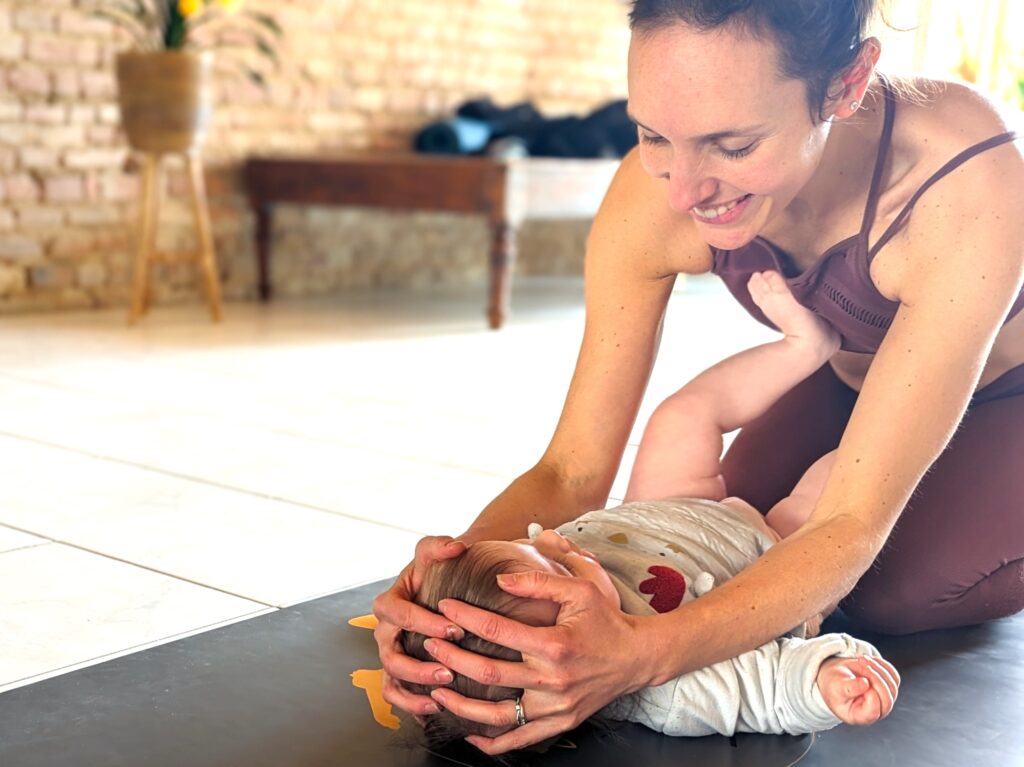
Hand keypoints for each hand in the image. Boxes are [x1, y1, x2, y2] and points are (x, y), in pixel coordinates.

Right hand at [371, 535, 467, 716]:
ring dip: (415, 689)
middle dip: (419, 665)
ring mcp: (389, 653)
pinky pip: (395, 694)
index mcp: (389, 602)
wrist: (438, 588)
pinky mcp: (398, 672)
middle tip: (449, 669)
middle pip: (390, 654)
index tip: (454, 629)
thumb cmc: (434, 572)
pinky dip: (411, 704)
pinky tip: (435, 709)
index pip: (397, 613)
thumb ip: (440, 546)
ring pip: (391, 679)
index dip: (424, 623)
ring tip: (441, 695)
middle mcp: (384, 631)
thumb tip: (457, 546)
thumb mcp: (433, 553)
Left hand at [421, 547, 653, 754]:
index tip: (445, 606)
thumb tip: (501, 579)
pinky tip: (468, 734)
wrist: (637, 657)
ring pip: (497, 714)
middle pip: (488, 673)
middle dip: (452, 659)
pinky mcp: (559, 723)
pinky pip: (518, 739)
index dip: (466, 617)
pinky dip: (491, 742)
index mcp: (554, 644)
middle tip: (428, 645)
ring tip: (435, 690)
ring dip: (461, 705)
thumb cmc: (607, 620)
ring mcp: (555, 707)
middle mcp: (552, 680)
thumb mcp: (581, 589)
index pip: (498, 630)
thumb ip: (539, 582)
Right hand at [817, 655, 899, 725]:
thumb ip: (849, 688)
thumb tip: (865, 684)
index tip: (861, 679)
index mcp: (860, 716)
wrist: (836, 678)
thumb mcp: (836, 687)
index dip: (870, 694)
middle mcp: (876, 711)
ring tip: (861, 659)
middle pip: (887, 699)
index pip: (874, 710)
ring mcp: (883, 700)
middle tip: (861, 663)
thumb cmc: (834, 686)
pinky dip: (883, 665)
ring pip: (892, 685)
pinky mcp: (888, 687)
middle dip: (876, 678)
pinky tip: (870, 660)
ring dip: (878, 668)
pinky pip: (893, 676)